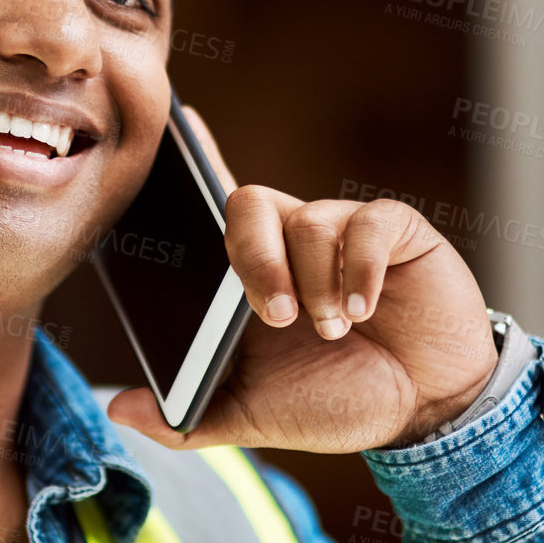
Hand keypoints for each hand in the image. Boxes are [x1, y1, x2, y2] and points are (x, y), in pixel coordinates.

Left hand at [106, 106, 498, 452]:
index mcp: (251, 272)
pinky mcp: (397, 230)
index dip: (195, 159)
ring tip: (336, 330)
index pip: (212, 203)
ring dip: (318, 285)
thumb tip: (119, 409)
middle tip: (276, 315)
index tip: (180, 125)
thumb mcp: (254, 416)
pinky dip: (363, 270)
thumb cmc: (336, 400)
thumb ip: (188, 417)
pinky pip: (369, 224)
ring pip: (310, 222)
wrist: (424, 412)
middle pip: (248, 203)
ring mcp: (344, 230)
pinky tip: (367, 308)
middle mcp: (292, 239)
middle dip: (255, 259)